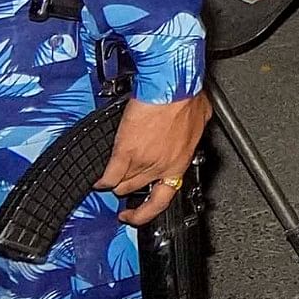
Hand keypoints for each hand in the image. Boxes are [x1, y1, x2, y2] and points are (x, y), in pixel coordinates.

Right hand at [102, 93, 212, 225]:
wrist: (171, 86)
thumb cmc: (187, 96)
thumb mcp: (199, 118)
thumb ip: (192, 129)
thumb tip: (191, 126)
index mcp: (181, 160)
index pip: (165, 197)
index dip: (150, 210)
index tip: (140, 212)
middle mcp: (163, 167)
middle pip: (139, 190)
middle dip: (130, 191)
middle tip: (122, 191)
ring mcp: (144, 162)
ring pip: (124, 186)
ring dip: (116, 185)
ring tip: (110, 184)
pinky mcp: (126, 152)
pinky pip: (110, 176)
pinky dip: (102, 181)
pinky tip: (99, 181)